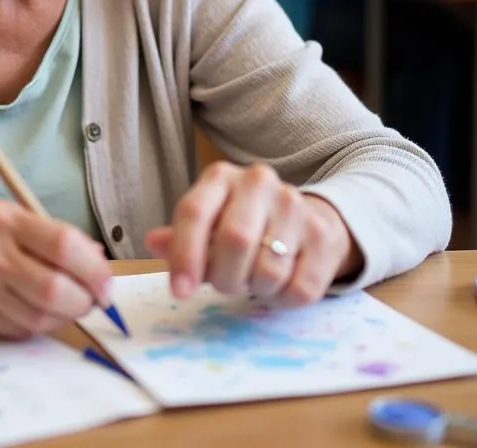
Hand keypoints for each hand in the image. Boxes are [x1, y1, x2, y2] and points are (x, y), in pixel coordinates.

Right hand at [0, 202, 113, 338]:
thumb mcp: (9, 217)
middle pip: (54, 289)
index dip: (94, 269)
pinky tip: (34, 310)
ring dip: (64, 316)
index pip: (62, 245)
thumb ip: (52, 236)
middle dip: (85, 300)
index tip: (106, 281)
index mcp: (2, 218)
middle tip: (94, 300)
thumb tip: (99, 262)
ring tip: (66, 304)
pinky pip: (18, 330)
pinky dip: (37, 324)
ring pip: (40, 317)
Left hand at [144, 162, 361, 306]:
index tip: (180, 291)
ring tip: (253, 278)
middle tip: (224, 286)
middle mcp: (258, 182)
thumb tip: (152, 242)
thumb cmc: (243, 223)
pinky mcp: (323, 236)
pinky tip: (279, 284)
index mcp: (220, 177)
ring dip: (255, 288)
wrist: (306, 218)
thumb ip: (180, 238)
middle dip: (224, 277)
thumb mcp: (208, 223)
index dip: (185, 255)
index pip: (195, 212)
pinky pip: (298, 288)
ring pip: (268, 269)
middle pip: (235, 240)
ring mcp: (295, 205)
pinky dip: (282, 299)